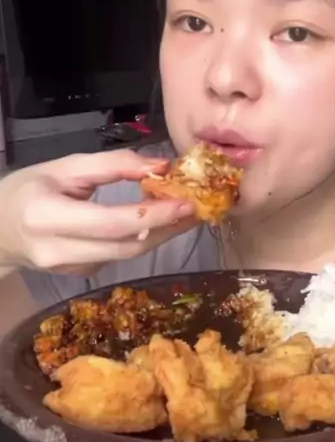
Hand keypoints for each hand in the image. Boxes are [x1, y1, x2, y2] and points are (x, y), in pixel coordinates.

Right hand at [0, 149, 197, 274]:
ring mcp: (69, 269)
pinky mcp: (80, 276)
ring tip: (189, 213)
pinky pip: (119, 257)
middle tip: (200, 207)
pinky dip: (144, 239)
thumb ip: (113, 165)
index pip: (112, 222)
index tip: (187, 201)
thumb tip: (160, 166)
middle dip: (168, 227)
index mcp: (48, 216)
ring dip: (163, 235)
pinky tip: (161, 223)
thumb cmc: (27, 190)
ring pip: (128, 255)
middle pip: (127, 245)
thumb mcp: (64, 166)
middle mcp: (58, 251)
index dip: (154, 214)